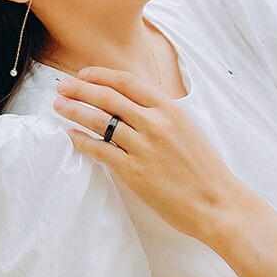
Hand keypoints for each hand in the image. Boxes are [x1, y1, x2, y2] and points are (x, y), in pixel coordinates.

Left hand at [53, 68, 243, 240]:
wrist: (216, 201)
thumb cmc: (204, 167)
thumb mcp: (187, 128)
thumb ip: (161, 114)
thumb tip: (132, 104)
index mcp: (170, 109)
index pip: (128, 82)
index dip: (101, 75)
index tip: (83, 74)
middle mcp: (155, 123)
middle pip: (109, 97)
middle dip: (80, 89)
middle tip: (61, 86)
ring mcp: (144, 147)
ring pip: (101, 121)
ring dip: (75, 111)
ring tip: (59, 106)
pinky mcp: (135, 172)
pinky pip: (102, 150)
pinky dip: (83, 141)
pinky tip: (72, 135)